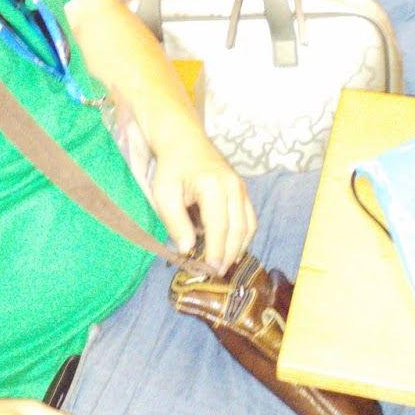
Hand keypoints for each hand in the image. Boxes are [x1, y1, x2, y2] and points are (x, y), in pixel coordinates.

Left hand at [151, 132, 255, 270]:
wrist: (184, 141)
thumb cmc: (172, 168)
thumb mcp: (164, 194)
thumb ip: (175, 222)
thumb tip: (187, 249)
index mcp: (213, 186)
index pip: (220, 226)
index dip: (216, 252)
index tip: (208, 270)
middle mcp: (233, 187)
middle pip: (238, 229)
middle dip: (228, 255)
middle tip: (215, 273)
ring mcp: (241, 188)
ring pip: (249, 226)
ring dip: (238, 249)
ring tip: (223, 265)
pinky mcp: (243, 191)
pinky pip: (250, 219)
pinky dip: (243, 237)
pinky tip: (231, 249)